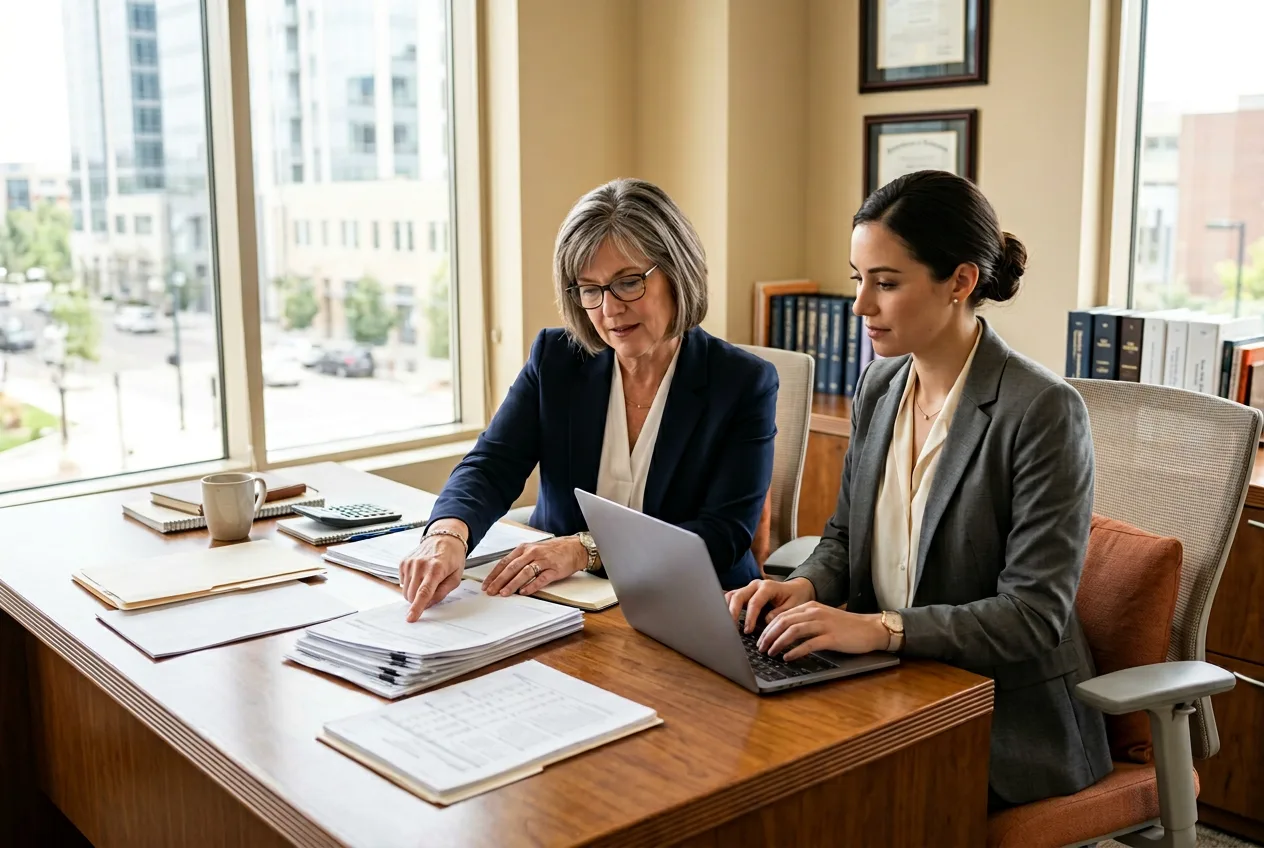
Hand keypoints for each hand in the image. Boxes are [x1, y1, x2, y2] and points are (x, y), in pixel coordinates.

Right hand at [399, 530, 466, 621]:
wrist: (444, 538)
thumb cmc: (452, 557)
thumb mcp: (456, 577)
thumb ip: (443, 592)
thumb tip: (428, 604)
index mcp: (436, 569)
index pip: (424, 592)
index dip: (417, 607)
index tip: (411, 618)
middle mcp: (420, 565)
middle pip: (412, 595)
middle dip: (419, 601)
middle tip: (431, 590)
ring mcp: (410, 563)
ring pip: (406, 591)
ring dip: (414, 592)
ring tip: (427, 580)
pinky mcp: (403, 562)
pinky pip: (403, 583)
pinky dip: (410, 583)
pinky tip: (420, 574)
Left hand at [481, 537, 586, 596]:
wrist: (575, 548)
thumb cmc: (553, 550)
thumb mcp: (533, 549)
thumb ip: (520, 559)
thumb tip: (504, 574)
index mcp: (525, 548)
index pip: (505, 562)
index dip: (494, 574)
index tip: (486, 584)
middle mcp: (532, 553)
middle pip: (512, 568)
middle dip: (499, 581)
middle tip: (491, 591)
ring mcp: (544, 561)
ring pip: (524, 573)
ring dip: (512, 584)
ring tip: (504, 593)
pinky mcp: (554, 569)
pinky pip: (541, 579)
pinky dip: (531, 586)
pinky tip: (524, 592)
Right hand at [725, 577, 816, 633]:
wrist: (796, 589)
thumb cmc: (795, 597)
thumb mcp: (793, 606)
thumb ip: (779, 613)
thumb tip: (765, 621)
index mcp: (768, 587)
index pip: (754, 602)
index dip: (750, 617)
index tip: (747, 630)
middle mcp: (756, 585)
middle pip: (738, 596)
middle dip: (732, 613)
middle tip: (731, 628)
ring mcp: (749, 588)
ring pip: (732, 595)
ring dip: (727, 610)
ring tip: (727, 625)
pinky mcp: (745, 593)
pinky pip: (732, 598)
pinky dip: (727, 608)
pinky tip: (727, 620)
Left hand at [757, 603, 888, 660]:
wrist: (869, 629)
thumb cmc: (845, 627)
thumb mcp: (822, 618)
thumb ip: (805, 622)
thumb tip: (783, 633)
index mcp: (810, 607)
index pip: (782, 615)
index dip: (768, 628)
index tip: (760, 639)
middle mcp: (814, 613)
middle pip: (784, 622)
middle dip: (768, 635)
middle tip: (761, 648)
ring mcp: (823, 624)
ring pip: (793, 631)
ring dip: (778, 643)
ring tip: (770, 653)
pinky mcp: (832, 637)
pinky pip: (809, 644)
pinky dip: (795, 651)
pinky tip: (788, 657)